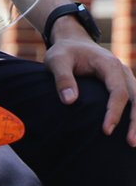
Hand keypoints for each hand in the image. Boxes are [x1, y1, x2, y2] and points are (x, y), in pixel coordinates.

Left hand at [44, 15, 135, 144]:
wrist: (73, 41)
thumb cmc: (65, 52)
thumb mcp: (57, 60)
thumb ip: (62, 79)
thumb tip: (70, 101)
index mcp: (108, 64)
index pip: (118, 92)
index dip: (114, 112)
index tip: (107, 130)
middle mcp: (122, 70)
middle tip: (131, 143)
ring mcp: (125, 77)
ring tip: (133, 143)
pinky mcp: (124, 84)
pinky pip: (135, 99)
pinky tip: (134, 131)